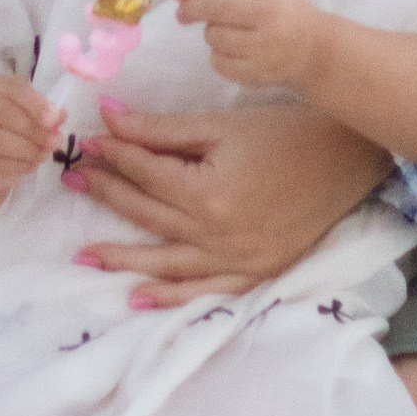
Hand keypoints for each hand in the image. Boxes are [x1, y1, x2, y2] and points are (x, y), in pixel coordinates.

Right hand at [0, 75, 63, 197]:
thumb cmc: (3, 128)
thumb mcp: (23, 113)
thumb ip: (42, 112)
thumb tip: (60, 116)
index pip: (11, 89)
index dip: (34, 104)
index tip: (54, 120)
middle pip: (1, 114)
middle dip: (32, 129)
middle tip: (54, 142)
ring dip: (25, 150)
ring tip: (43, 156)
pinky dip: (14, 167)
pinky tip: (29, 167)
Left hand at [71, 99, 386, 307]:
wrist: (344, 159)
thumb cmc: (283, 132)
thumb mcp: (219, 125)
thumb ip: (161, 129)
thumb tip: (110, 119)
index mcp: (208, 194)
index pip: (145, 174)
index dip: (113, 156)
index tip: (86, 144)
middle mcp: (217, 237)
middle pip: (148, 215)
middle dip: (107, 196)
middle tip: (72, 183)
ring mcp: (236, 262)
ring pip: (166, 262)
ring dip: (123, 257)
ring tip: (84, 255)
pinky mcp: (255, 274)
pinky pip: (203, 290)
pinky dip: (170, 296)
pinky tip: (138, 296)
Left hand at [176, 0, 327, 92]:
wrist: (316, 51)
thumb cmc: (286, 14)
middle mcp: (268, 17)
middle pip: (217, 9)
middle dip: (192, 9)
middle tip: (181, 14)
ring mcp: (263, 48)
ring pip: (215, 37)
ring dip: (212, 34)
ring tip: (228, 34)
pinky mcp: (258, 73)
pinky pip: (219, 63)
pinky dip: (218, 57)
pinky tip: (233, 52)